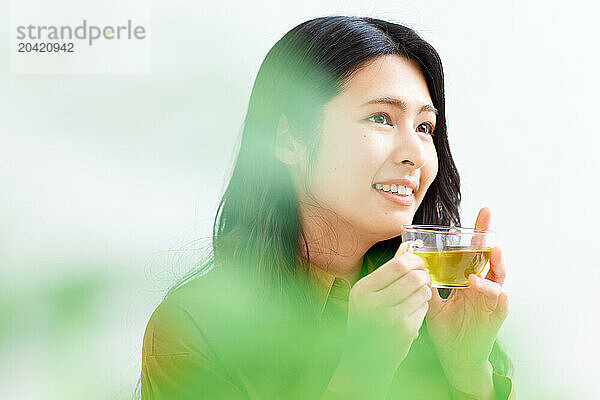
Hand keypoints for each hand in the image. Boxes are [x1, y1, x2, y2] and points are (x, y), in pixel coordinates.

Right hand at [344, 239, 432, 366]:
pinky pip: (424, 309)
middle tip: (424, 278)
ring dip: (425, 291)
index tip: (419, 263)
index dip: (415, 261)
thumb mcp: (370, 296)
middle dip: (423, 275)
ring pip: (422, 292)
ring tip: (418, 296)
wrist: (364, 363)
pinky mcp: (403, 331)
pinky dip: (423, 308)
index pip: (398, 265)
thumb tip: (407, 245)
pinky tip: (414, 312)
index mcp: (362, 290)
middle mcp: (372, 303)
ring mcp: (388, 318)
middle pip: (413, 276)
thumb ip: (389, 271)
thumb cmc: (368, 324)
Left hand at [425, 207, 509, 384]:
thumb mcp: (431, 302)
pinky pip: (500, 305)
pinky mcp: (494, 319)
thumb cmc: (446, 327)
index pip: (476, 252)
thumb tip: (408, 260)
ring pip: (499, 280)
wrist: (455, 357)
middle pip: (492, 260)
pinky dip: (496, 296)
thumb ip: (425, 282)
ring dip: (496, 265)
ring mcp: (490, 302)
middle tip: (489, 225)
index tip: (483, 211)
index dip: (480, 233)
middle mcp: (482, 288)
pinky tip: (492, 289)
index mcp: (470, 280)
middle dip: (492, 242)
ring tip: (491, 253)